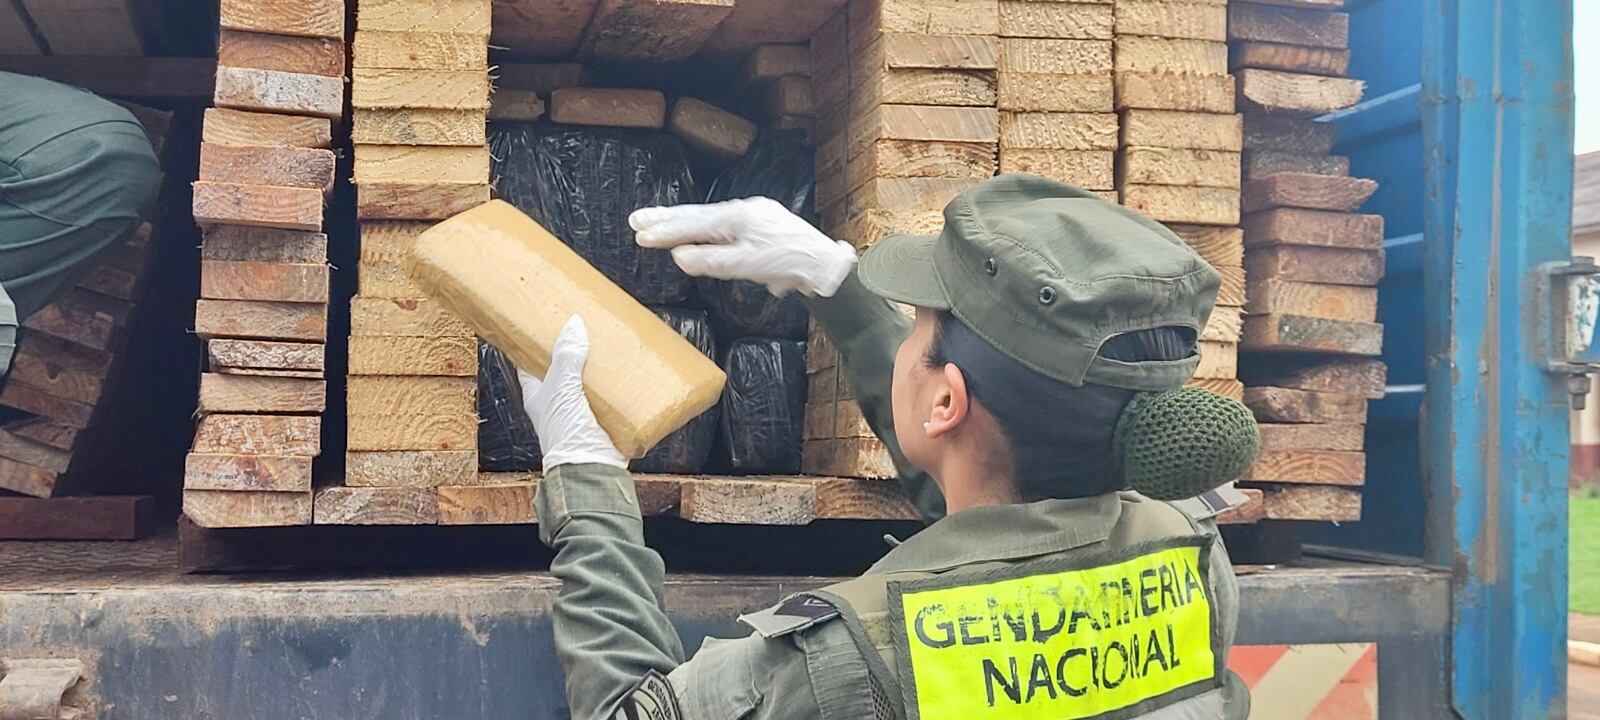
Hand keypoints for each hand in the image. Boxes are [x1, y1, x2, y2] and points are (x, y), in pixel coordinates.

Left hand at [516, 316, 626, 471]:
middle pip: (563, 370)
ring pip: (588, 381)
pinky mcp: (603, 418)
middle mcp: (558, 402)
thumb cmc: (565, 433)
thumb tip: (574, 326)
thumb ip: (567, 357)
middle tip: (585, 329)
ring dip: (598, 367)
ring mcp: (580, 411)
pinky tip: (626, 370)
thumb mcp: (561, 388)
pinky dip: (617, 384)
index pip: (530, 364)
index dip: (535, 346)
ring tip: (609, 344)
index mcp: (538, 395)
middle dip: (573, 352)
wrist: (591, 467)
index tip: (544, 326)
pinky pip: (610, 396)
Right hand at [630, 197, 857, 296]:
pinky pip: (723, 223)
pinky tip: (696, 231)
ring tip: (657, 223)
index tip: (640, 234)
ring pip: (709, 217)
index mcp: (736, 217)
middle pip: (697, 215)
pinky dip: (703, 227)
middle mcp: (743, 210)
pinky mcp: (761, 224)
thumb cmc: (788, 263)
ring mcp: (753, 215)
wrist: (822, 263)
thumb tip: (679, 257)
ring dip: (682, 222)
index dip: (664, 231)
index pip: (692, 225)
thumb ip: (711, 261)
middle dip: (665, 219)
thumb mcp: (745, 267)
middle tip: (637, 220)